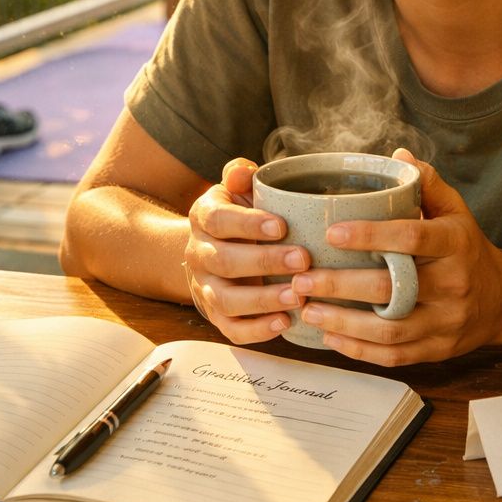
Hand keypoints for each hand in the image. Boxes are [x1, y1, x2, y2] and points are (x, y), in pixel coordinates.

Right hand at [183, 157, 308, 343]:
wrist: (211, 249)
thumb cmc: (238, 215)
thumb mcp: (236, 190)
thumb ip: (240, 176)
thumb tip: (243, 172)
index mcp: (204, 217)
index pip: (219, 220)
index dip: (249, 224)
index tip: (282, 226)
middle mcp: (199, 253)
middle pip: (224, 262)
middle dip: (265, 261)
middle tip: (302, 259)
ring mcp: (205, 287)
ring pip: (226, 299)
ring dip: (263, 300)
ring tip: (297, 295)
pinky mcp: (216, 315)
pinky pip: (231, 328)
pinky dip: (257, 330)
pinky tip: (285, 322)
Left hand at [288, 148, 501, 364]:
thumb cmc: (468, 248)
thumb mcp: (456, 210)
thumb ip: (427, 182)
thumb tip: (397, 155)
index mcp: (455, 244)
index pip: (411, 238)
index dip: (370, 236)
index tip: (331, 233)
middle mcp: (453, 285)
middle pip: (391, 289)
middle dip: (340, 286)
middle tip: (301, 277)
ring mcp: (446, 322)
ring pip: (388, 330)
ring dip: (342, 323)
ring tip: (307, 309)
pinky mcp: (438, 350)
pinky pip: (393, 356)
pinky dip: (358, 350)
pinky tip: (330, 337)